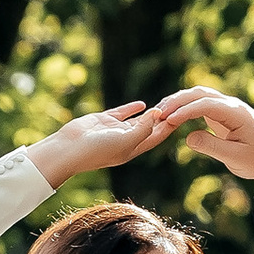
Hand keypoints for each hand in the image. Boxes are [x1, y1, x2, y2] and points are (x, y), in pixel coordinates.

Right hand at [29, 102, 170, 189]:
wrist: (69, 149)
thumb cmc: (98, 150)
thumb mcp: (125, 141)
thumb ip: (143, 128)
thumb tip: (158, 113)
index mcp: (133, 148)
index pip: (157, 136)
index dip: (170, 126)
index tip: (184, 115)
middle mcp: (126, 140)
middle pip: (150, 128)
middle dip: (163, 119)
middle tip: (178, 106)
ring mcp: (115, 130)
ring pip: (137, 121)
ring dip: (150, 113)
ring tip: (164, 104)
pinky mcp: (104, 121)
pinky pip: (122, 113)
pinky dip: (132, 109)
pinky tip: (142, 104)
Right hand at [159, 85, 253, 199]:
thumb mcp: (235, 158)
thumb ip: (212, 147)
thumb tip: (188, 137)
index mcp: (237, 113)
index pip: (206, 105)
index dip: (185, 110)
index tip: (167, 120)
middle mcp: (231, 105)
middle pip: (199, 93)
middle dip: (177, 101)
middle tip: (156, 115)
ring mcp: (226, 107)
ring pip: (198, 96)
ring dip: (178, 102)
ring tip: (159, 114)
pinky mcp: (221, 113)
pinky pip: (199, 104)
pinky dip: (184, 107)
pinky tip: (170, 116)